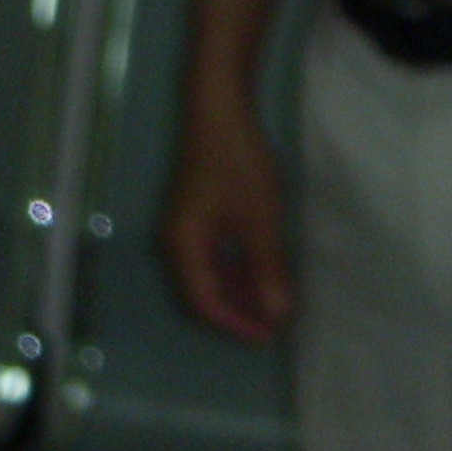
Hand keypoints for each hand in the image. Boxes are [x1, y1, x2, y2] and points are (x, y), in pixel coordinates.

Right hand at [161, 98, 295, 343]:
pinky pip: (209, 259)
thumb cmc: (238, 166)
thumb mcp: (260, 221)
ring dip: (236, 293)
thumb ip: (266, 270)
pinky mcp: (193, 217)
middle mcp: (175, 242)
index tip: (270, 337)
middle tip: (273, 324)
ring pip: (205, 276)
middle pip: (199, 294)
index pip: (204, 302)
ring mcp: (182, 229)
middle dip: (235, 313)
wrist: (219, 113)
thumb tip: (276, 315)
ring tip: (270, 301)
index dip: (236, 324)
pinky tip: (257, 271)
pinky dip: (232, 272)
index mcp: (184, 247)